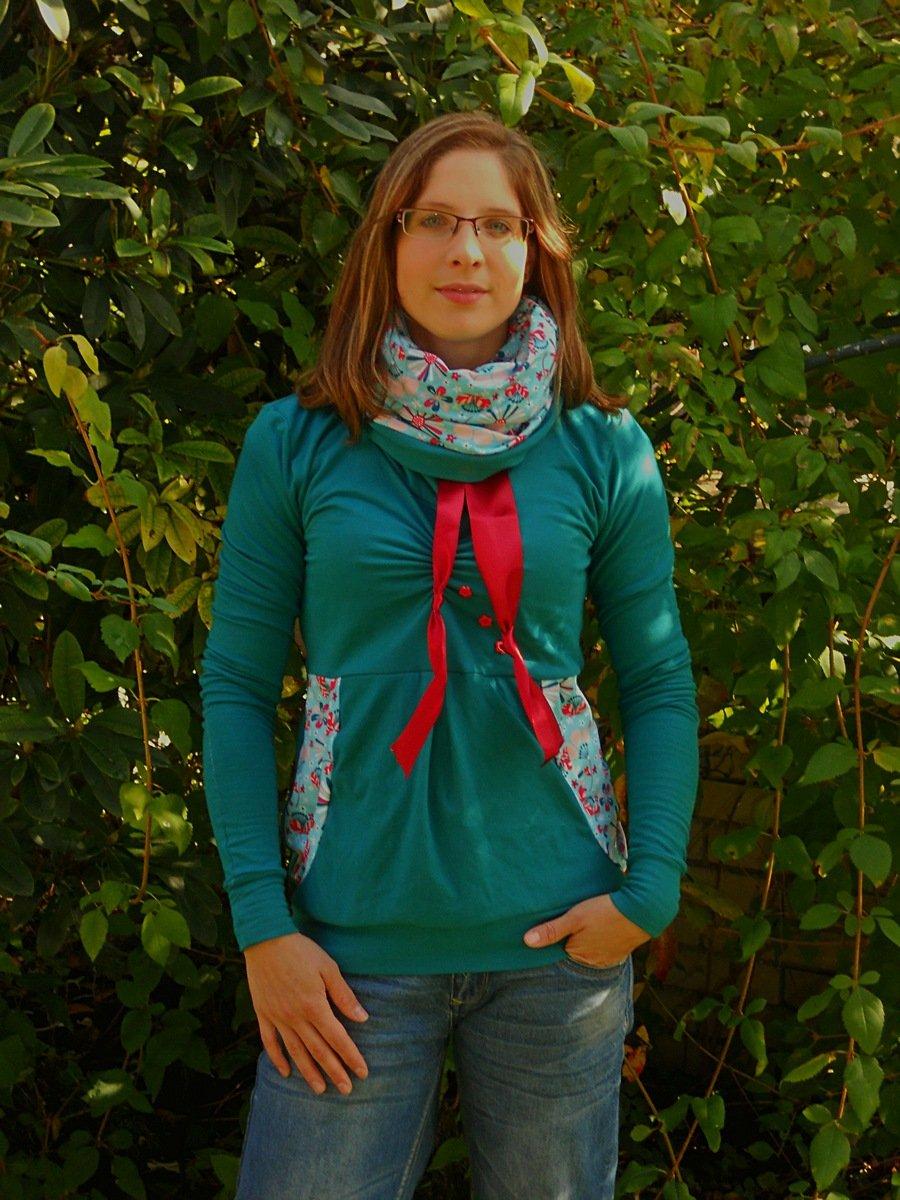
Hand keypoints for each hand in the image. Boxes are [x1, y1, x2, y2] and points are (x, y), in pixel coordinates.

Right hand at [243, 932, 369, 1095]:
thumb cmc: (301, 950)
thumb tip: (362, 1018)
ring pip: (295, 1052)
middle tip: (347, 1090)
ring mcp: (277, 1017)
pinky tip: (286, 1073)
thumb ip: (344, 996)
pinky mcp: (263, 1014)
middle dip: (334, 1072)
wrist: (265, 939)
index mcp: (314, 1006)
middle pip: (318, 1051)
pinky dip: (277, 1059)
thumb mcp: (328, 968)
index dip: (351, 1057)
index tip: (363, 1072)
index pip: (338, 1038)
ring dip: (309, 1072)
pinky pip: (270, 1042)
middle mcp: (295, 1017)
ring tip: (320, 1090)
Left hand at [522, 893, 651, 966]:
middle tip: (580, 918)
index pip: (561, 946)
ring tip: (593, 921)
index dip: (560, 933)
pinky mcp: (621, 952)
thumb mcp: (575, 917)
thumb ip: (552, 930)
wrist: (643, 910)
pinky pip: (606, 947)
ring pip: (592, 947)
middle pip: (577, 948)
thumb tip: (527, 941)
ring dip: (591, 937)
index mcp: (578, 953)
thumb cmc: (606, 911)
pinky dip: (604, 938)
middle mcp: (593, 961)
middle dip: (576, 936)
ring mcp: (609, 958)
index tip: (562, 921)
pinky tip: (605, 925)